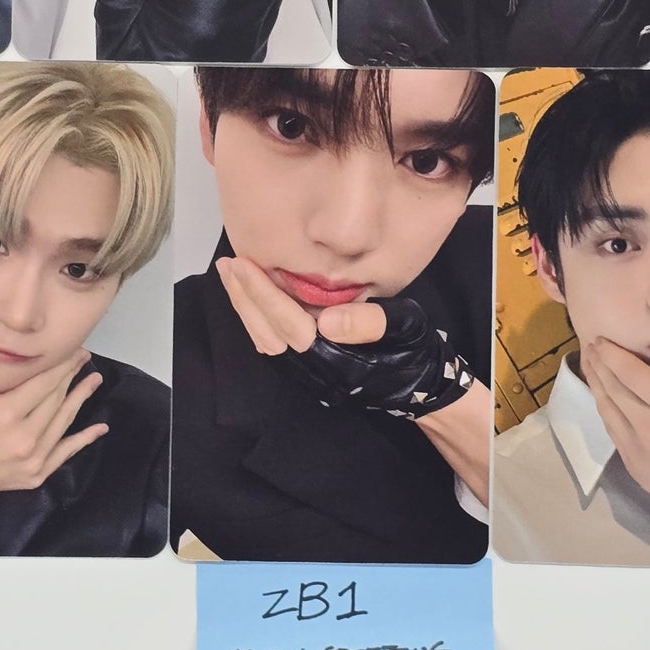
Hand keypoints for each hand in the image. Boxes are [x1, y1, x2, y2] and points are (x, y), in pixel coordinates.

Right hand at [0, 310, 105, 522]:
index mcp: (4, 414)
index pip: (43, 384)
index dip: (62, 365)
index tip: (75, 350)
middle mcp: (22, 438)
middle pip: (55, 401)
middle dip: (72, 377)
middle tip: (84, 357)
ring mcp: (32, 459)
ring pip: (63, 423)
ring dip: (81, 400)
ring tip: (95, 379)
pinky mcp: (35, 475)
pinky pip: (65, 454)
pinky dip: (84, 440)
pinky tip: (100, 428)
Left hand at [216, 256, 470, 411]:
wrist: (423, 385)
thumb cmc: (413, 349)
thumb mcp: (402, 326)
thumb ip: (368, 322)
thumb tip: (327, 320)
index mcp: (331, 354)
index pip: (285, 320)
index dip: (260, 292)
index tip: (241, 264)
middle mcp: (312, 367)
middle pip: (264, 331)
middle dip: (243, 297)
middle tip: (226, 264)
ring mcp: (307, 372)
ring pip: (263, 340)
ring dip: (245, 308)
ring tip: (233, 276)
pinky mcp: (308, 371)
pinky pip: (272, 345)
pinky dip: (256, 320)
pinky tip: (252, 299)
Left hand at [584, 337, 649, 559]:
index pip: (630, 373)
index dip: (611, 353)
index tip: (600, 337)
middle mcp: (649, 427)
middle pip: (612, 388)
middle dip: (597, 364)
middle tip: (589, 344)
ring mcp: (637, 450)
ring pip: (606, 410)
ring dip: (595, 385)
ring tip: (589, 365)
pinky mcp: (633, 467)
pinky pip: (612, 432)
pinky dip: (605, 410)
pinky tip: (603, 399)